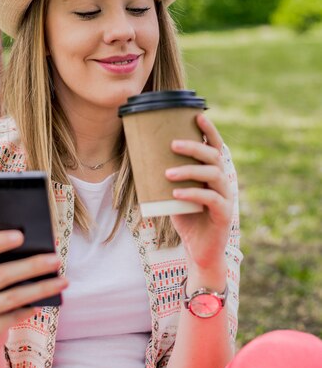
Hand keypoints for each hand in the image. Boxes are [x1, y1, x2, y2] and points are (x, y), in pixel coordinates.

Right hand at [0, 231, 67, 352]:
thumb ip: (1, 258)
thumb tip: (34, 242)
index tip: (21, 235)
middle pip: (1, 275)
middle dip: (32, 266)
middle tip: (57, 260)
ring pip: (12, 297)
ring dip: (41, 288)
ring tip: (63, 281)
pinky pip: (12, 318)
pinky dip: (29, 309)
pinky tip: (45, 303)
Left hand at [165, 114, 232, 274]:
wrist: (199, 252)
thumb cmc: (187, 220)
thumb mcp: (174, 195)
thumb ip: (168, 179)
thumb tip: (140, 159)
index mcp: (213, 175)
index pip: (214, 147)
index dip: (209, 131)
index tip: (197, 116)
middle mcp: (223, 183)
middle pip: (214, 157)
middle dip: (194, 147)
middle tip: (172, 144)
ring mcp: (226, 198)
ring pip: (214, 175)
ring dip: (190, 171)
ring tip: (168, 173)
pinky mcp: (224, 215)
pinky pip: (211, 199)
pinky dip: (193, 194)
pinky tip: (176, 194)